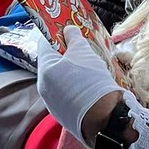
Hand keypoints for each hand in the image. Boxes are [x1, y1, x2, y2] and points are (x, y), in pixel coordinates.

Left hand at [36, 26, 119, 147]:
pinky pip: (67, 94)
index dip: (57, 35)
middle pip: (53, 63)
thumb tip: (68, 30)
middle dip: (67, 54)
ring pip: (60, 79)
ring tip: (90, 69)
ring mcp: (53, 103)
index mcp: (44, 70)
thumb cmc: (91, 80)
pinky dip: (76, 87)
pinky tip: (91, 86)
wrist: (105, 118)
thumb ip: (73, 38)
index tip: (69, 31)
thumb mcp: (83, 52)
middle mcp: (43, 87)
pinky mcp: (64, 114)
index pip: (45, 44)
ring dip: (72, 71)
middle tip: (83, 50)